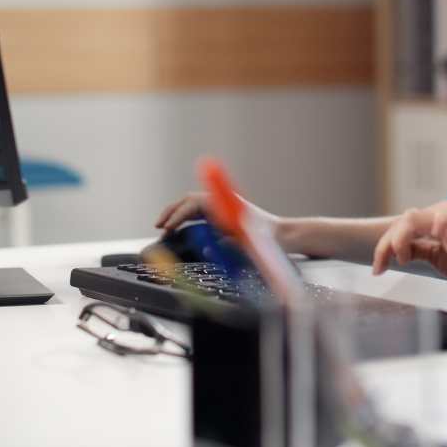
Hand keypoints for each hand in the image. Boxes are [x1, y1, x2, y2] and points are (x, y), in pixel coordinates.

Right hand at [153, 191, 280, 238]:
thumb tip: (206, 247)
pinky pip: (202, 211)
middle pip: (191, 199)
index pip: (195, 203)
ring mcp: (226, 207)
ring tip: (165, 225)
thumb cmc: (273, 239)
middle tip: (159, 226)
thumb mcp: (249, 244)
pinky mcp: (227, 215)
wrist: (287, 236)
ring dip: (178, 212)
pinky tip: (182, 226)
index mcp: (228, 205)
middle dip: (173, 211)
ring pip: (195, 204)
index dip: (178, 214)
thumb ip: (228, 244)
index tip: (167, 227)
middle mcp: (226, 203)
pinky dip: (188, 217)